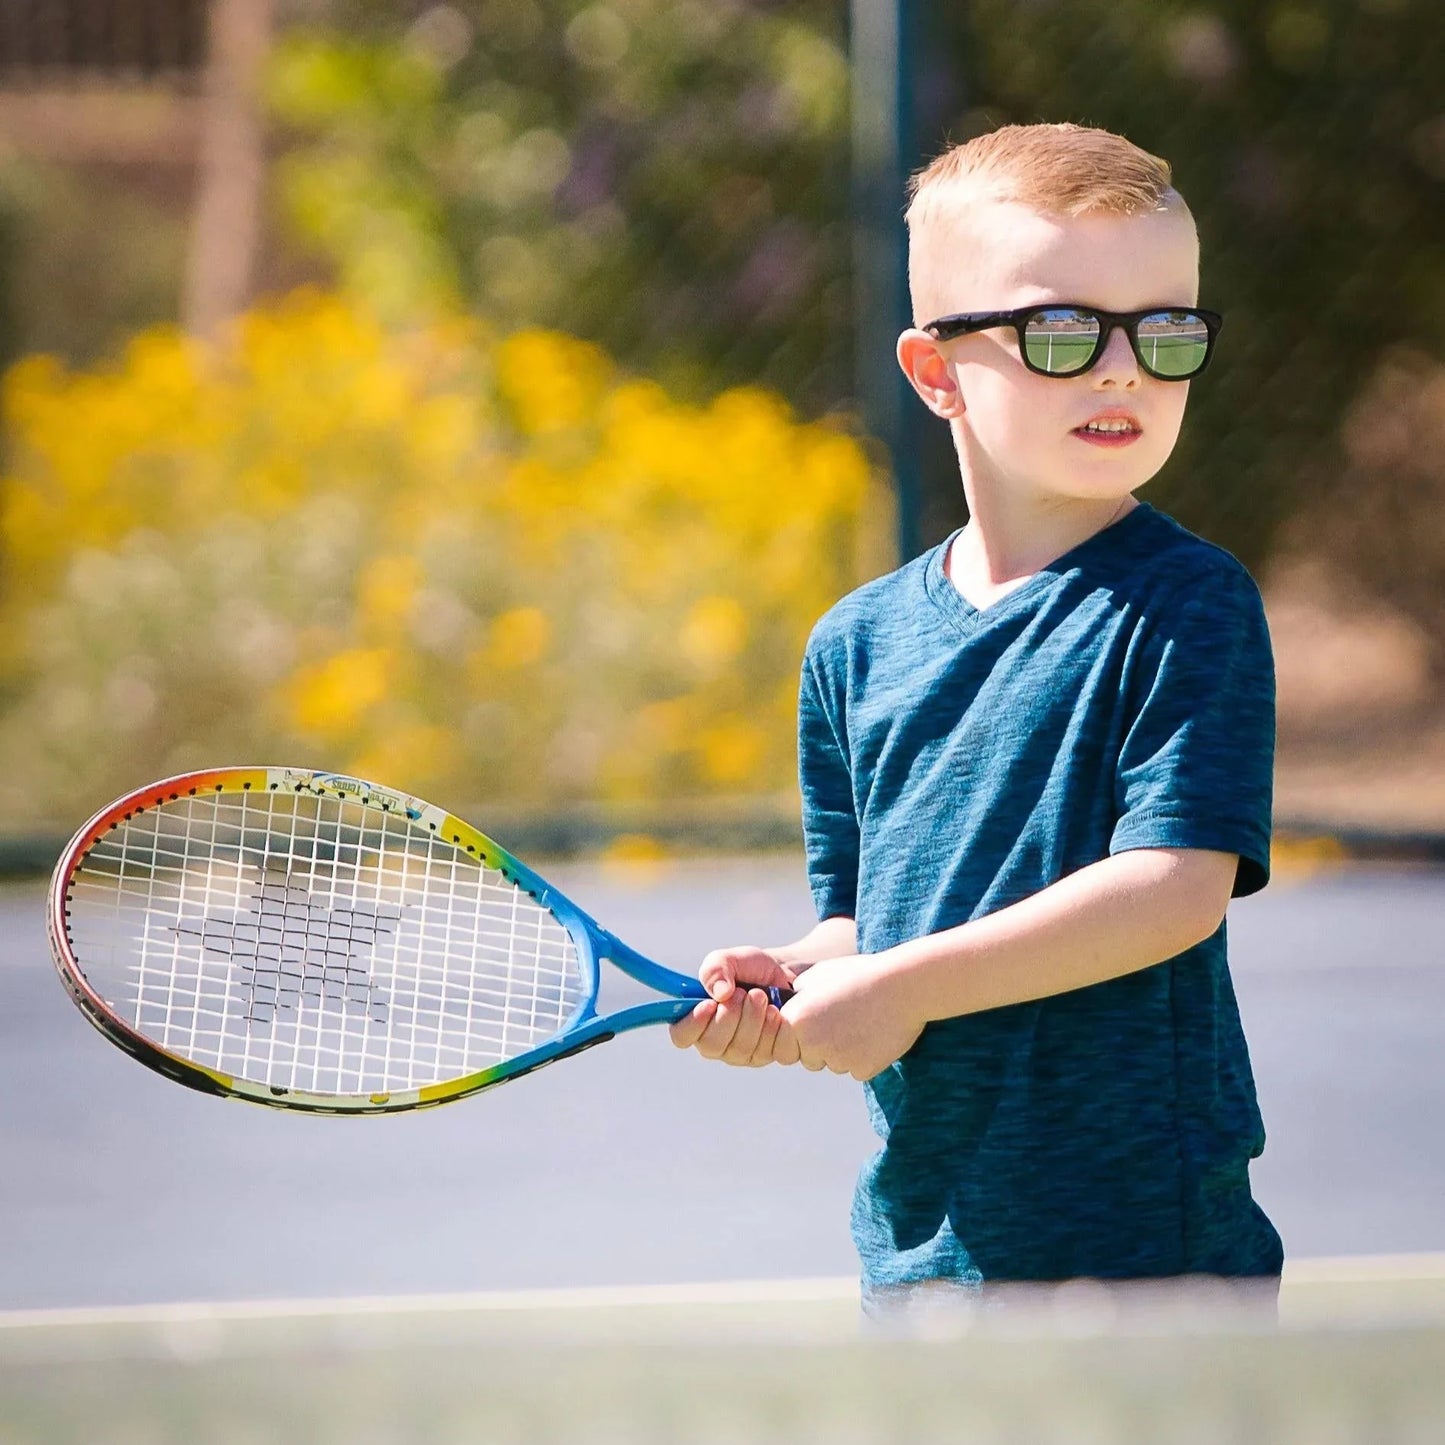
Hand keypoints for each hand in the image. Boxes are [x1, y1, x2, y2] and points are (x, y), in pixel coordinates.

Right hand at [668, 946, 798, 1066]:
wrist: (784, 975)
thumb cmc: (749, 969)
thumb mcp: (729, 959)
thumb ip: (715, 970)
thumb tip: (719, 993)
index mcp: (696, 1018)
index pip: (681, 1035)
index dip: (692, 1024)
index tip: (710, 1004)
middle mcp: (713, 1040)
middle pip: (711, 1045)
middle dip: (730, 1016)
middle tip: (744, 992)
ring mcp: (737, 1052)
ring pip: (739, 1049)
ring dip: (752, 1017)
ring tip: (761, 996)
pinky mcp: (761, 1056)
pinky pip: (762, 1051)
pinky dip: (769, 1027)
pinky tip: (774, 1012)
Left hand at [780, 952, 923, 1080]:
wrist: (902, 985)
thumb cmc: (860, 974)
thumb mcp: (819, 974)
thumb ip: (797, 995)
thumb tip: (785, 1008)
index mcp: (796, 1020)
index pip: (782, 1044)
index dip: (798, 1034)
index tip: (816, 1021)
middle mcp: (812, 1043)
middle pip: (807, 1058)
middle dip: (819, 1047)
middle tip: (841, 1020)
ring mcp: (838, 1059)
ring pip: (833, 1064)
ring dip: (842, 1051)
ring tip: (862, 1021)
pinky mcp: (863, 1070)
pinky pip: (856, 1069)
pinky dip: (864, 1057)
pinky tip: (875, 1033)